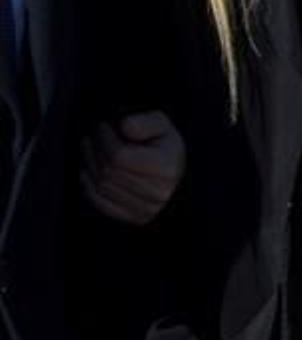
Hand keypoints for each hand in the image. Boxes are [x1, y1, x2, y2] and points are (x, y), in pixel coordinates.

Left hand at [81, 111, 186, 225]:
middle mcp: (158, 191)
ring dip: (90, 165)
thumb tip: (125, 126)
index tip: (102, 127)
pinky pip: (100, 202)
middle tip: (92, 137)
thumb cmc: (165, 147)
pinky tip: (89, 170)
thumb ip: (146, 122)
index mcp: (166, 167)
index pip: (120, 156)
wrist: (175, 173)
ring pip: (101, 186)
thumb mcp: (162, 125)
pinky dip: (89, 186)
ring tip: (90, 149)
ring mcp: (146, 208)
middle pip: (109, 171)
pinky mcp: (134, 217)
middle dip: (95, 150)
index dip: (105, 139)